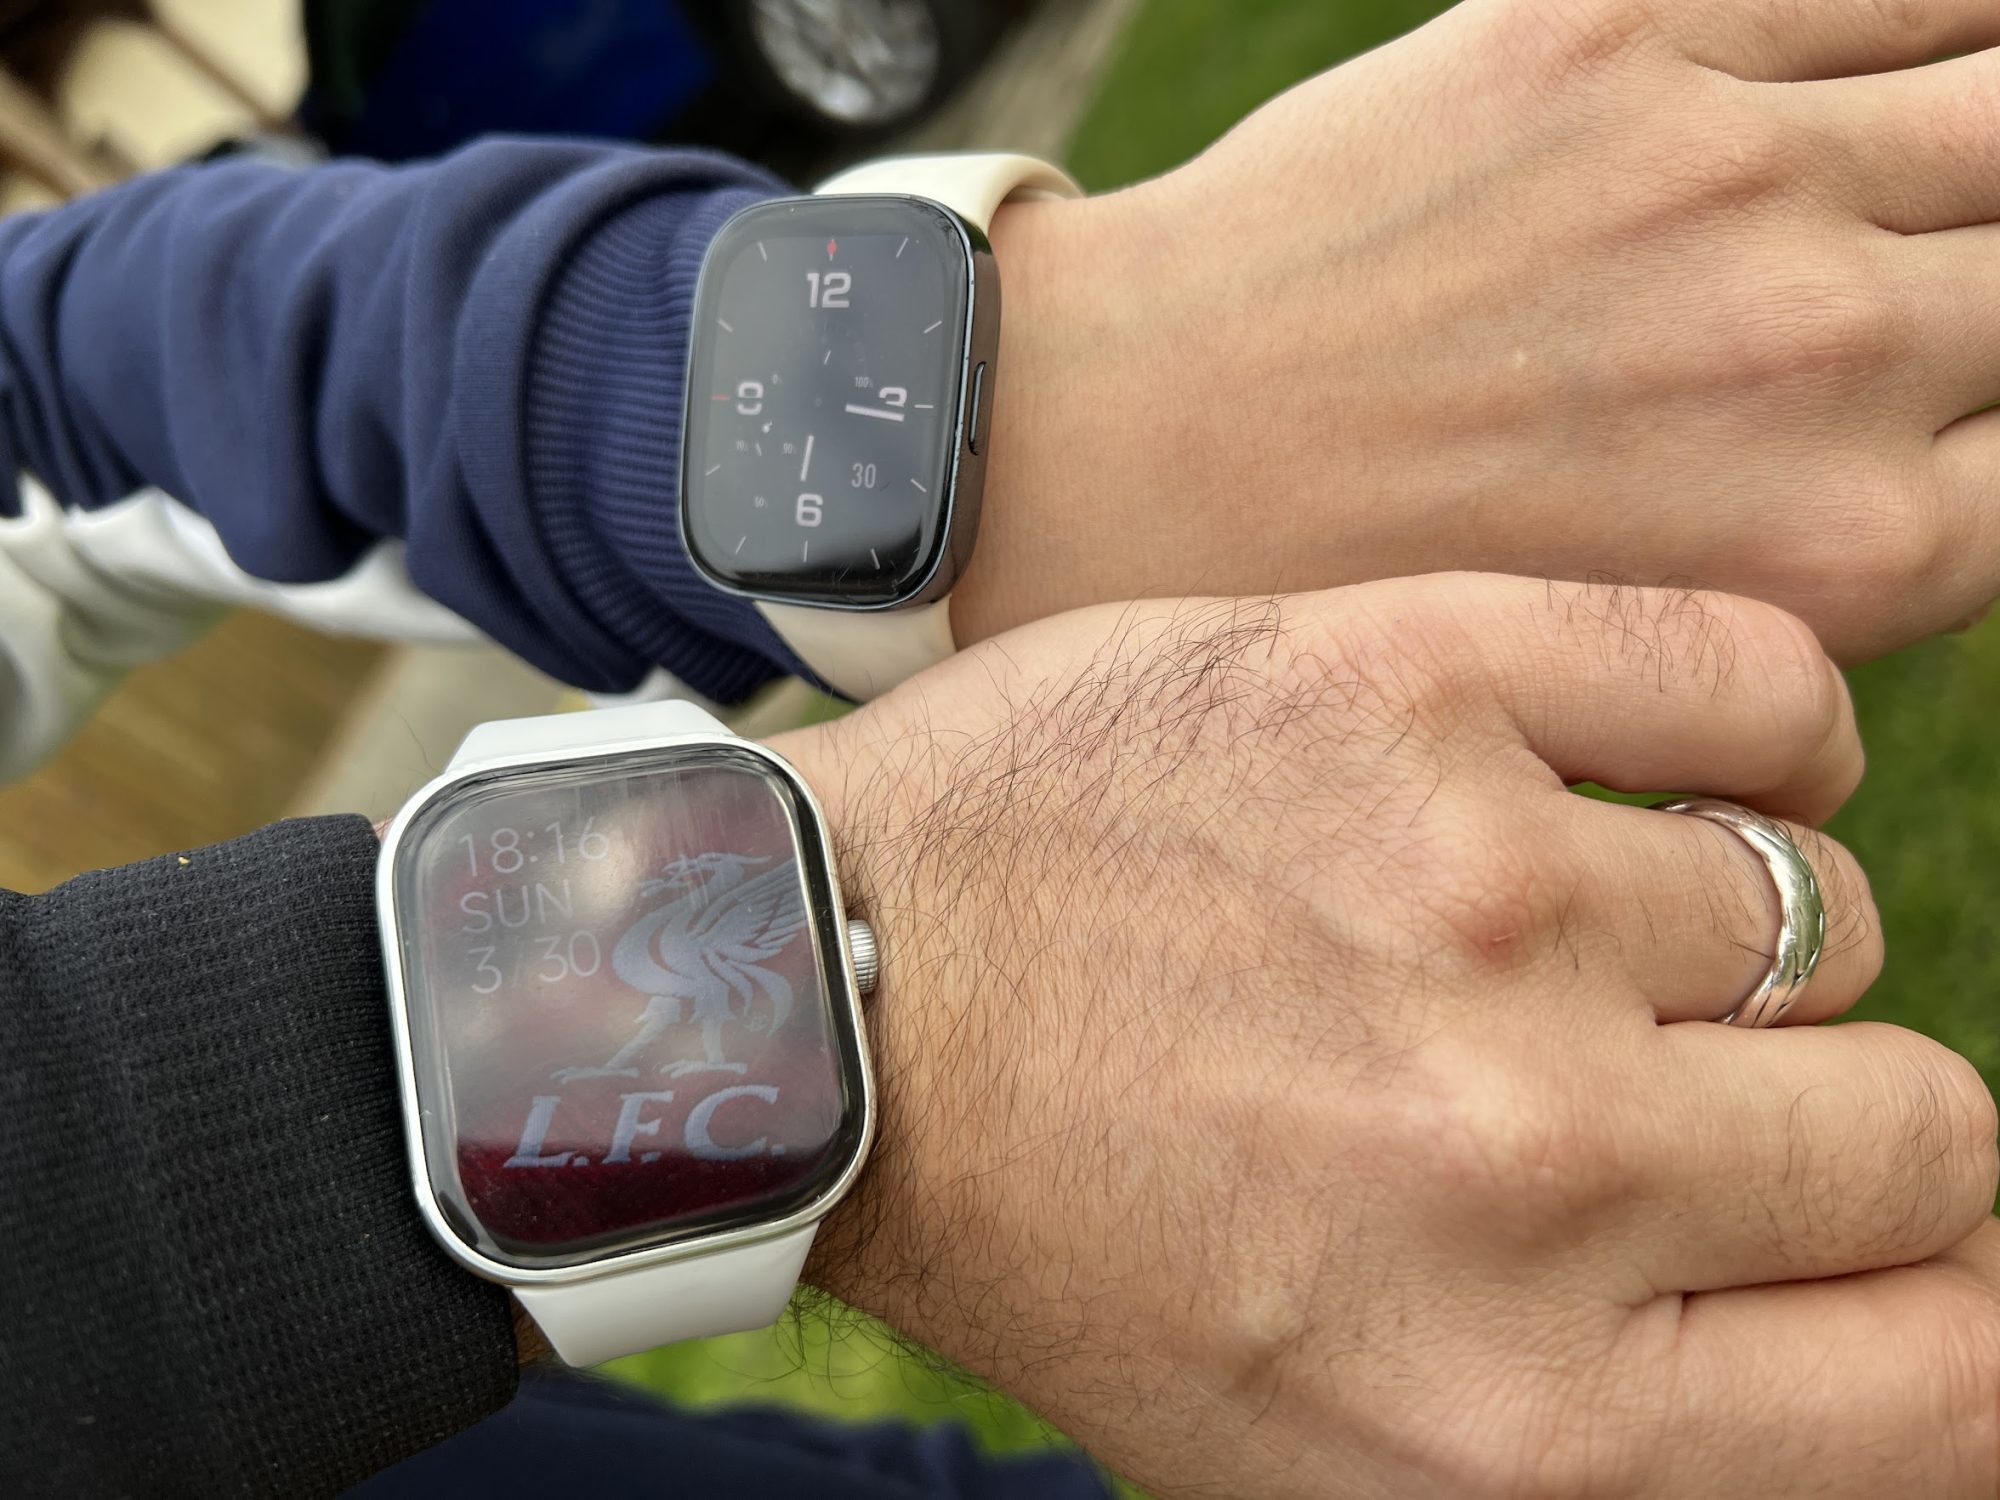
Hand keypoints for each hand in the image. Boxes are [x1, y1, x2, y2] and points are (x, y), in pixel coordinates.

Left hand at [774, 575, 1999, 1496]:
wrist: (830, 1000)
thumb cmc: (1077, 1231)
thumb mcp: (1339, 1439)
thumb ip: (1627, 1419)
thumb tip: (1886, 1336)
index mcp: (1522, 1414)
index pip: (1954, 1372)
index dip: (1947, 1294)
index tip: (1890, 1238)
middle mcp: (1529, 1164)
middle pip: (1925, 1134)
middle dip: (1836, 1120)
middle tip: (1684, 1078)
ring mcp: (1477, 900)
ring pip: (1812, 908)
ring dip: (1710, 932)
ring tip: (1542, 924)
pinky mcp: (1406, 685)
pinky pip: (1760, 688)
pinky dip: (1754, 734)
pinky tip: (1659, 767)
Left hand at [960, 0, 1999, 662]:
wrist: (1132, 454)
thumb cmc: (1369, 579)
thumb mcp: (1642, 642)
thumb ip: (1838, 548)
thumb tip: (1952, 445)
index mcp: (1847, 551)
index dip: (1996, 408)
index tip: (1951, 386)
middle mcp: (1824, 351)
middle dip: (1991, 285)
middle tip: (1937, 286)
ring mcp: (1727, 169)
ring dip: (1980, 140)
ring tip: (1927, 174)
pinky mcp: (1617, 30)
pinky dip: (1919, 20)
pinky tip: (1889, 67)